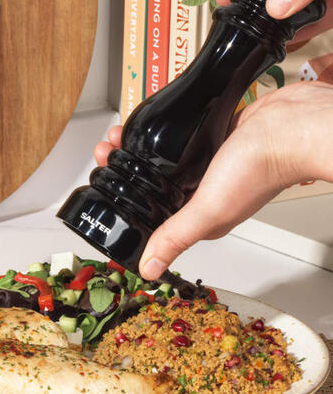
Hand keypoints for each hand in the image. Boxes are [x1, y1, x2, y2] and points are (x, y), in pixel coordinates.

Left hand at [95, 81, 332, 279]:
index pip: (151, 213)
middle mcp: (203, 193)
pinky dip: (161, 134)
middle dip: (123, 165)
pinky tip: (149, 124)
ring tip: (119, 133)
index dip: (122, 198)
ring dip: (138, 147)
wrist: (291, 125)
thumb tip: (147, 269)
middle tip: (106, 149)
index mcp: (200, 216)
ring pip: (164, 160)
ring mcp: (209, 165)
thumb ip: (176, 236)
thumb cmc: (259, 169)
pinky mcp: (216, 140)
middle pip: (151, 183)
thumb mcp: (207, 209)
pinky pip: (181, 141)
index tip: (102, 176)